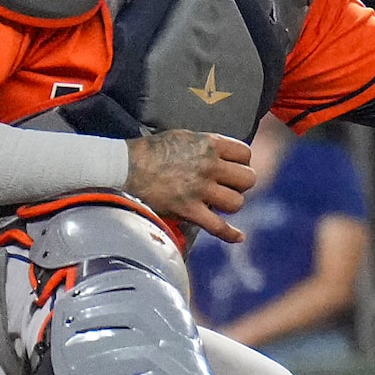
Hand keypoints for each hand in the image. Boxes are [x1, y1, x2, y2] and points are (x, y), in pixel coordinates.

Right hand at [125, 128, 254, 242]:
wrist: (126, 166)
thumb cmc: (152, 150)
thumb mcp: (185, 137)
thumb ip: (207, 145)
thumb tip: (221, 153)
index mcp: (210, 145)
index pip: (245, 153)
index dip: (242, 162)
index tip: (234, 168)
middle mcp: (210, 166)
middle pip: (248, 179)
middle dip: (240, 184)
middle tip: (227, 187)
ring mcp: (199, 190)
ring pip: (236, 203)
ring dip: (230, 204)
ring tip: (218, 203)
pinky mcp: (188, 210)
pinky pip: (218, 226)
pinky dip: (230, 234)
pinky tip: (238, 237)